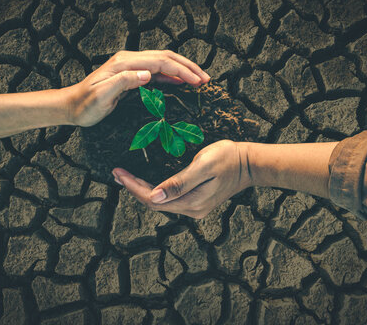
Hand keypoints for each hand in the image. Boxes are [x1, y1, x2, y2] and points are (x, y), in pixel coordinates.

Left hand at [61, 50, 209, 126]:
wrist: (71, 106)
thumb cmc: (85, 105)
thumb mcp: (101, 96)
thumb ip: (124, 82)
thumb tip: (148, 74)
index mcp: (124, 63)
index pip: (160, 61)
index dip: (181, 70)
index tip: (198, 81)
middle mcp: (129, 59)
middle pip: (165, 57)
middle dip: (188, 66)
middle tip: (206, 79)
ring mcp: (130, 65)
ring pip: (163, 61)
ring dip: (182, 69)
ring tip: (200, 79)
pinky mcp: (131, 74)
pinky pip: (156, 71)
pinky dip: (172, 75)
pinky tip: (182, 82)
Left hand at [112, 140, 251, 218]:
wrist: (249, 164)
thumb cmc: (227, 158)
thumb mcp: (203, 166)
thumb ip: (180, 182)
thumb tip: (154, 195)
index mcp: (191, 201)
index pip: (153, 199)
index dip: (133, 187)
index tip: (118, 174)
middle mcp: (191, 209)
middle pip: (154, 203)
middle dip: (133, 189)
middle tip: (116, 173)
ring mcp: (194, 207)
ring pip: (160, 202)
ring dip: (141, 190)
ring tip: (125, 178)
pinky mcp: (197, 201)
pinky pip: (169, 200)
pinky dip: (154, 191)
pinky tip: (146, 183)